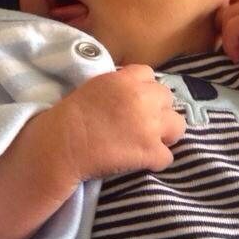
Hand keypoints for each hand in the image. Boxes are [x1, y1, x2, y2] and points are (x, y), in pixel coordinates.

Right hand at [53, 64, 186, 180]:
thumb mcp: (93, 88)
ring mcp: (149, 125)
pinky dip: (155, 161)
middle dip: (157, 111)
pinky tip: (141, 162)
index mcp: (125, 79)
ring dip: (166, 135)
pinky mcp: (150, 150)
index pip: (150, 75)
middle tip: (142, 125)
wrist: (60, 146)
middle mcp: (142, 98)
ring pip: (178, 126)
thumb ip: (118, 86)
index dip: (144, 90)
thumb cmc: (68, 119)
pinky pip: (167, 157)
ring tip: (149, 143)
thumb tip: (133, 93)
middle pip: (167, 99)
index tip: (135, 103)